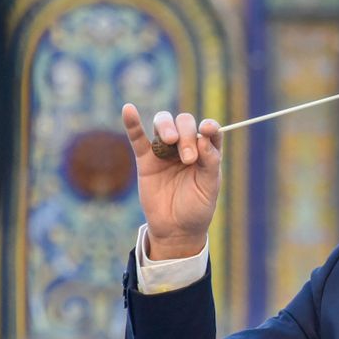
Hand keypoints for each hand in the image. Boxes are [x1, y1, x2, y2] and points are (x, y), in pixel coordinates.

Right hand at [122, 104, 222, 259]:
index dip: (209, 126)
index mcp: (206, 151)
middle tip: (187, 158)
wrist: (176, 229)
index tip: (207, 129)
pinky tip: (128, 109)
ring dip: (166, 127)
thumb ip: (210, 162)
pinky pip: (137, 137)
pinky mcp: (145, 159)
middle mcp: (186, 146)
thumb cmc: (197, 208)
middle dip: (186, 135)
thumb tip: (204, 137)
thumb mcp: (209, 187)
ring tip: (170, 140)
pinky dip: (132, 123)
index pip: (209, 130)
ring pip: (163, 123)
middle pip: (184, 123)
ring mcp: (164, 151)